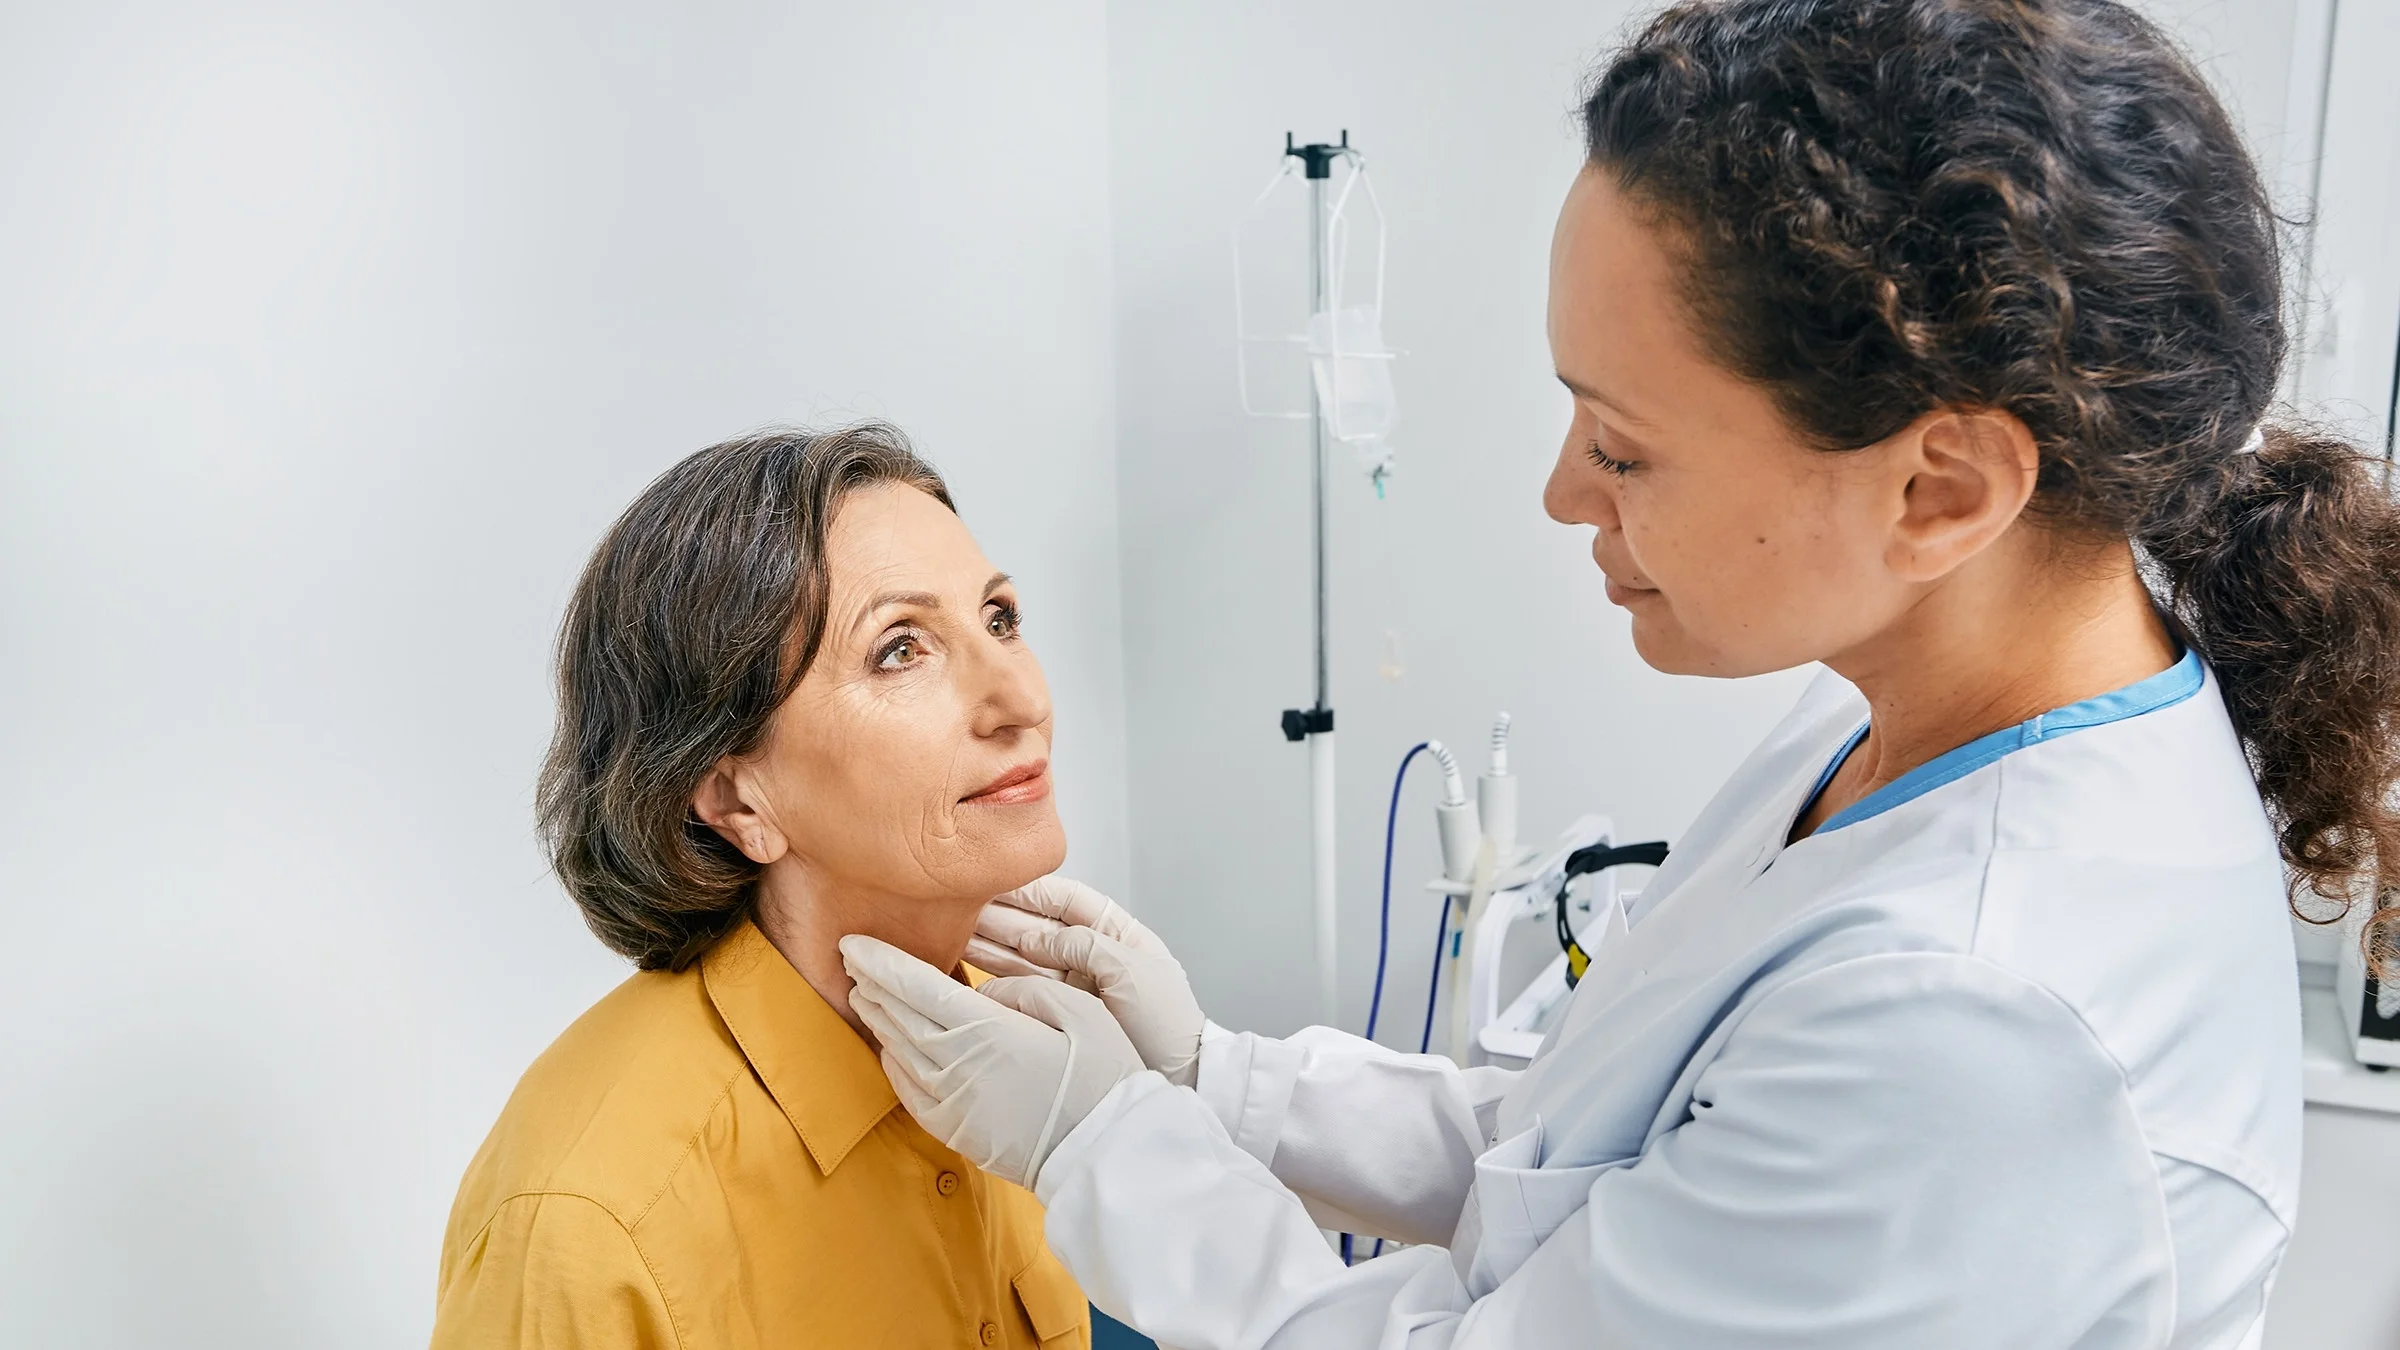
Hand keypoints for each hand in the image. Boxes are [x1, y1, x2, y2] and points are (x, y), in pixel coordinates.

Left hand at [841, 934, 1144, 1190]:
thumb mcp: (1082, 1012)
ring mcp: (953, 1103)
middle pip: (899, 1016)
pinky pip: (908, 1092)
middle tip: (852, 959)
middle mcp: (959, 1067)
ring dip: (878, 1019)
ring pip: (899, 1051)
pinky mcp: (956, 1130)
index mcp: (989, 1031)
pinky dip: (891, 1063)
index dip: (881, 962)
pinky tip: (888, 1047)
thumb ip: (1026, 991)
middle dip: (872, 984)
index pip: (918, 987)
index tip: (853, 943)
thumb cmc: (1103, 1081)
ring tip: (864, 994)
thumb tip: (986, 990)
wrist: (1106, 1153)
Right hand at [964, 875, 1205, 1087]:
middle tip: (958, 906)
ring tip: (951, 930)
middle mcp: (1091, 956)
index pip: (1066, 900)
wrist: (1178, 1078)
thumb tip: (1033, 940)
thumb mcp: (1132, 972)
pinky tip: (967, 963)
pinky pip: (1022, 987)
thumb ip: (1084, 946)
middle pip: (1037, 926)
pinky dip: (995, 975)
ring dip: (988, 942)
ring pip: (1022, 956)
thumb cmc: (1167, 1023)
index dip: (1030, 890)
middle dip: (998, 915)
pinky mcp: (1059, 1013)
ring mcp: (1073, 986)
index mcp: (1117, 934)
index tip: (993, 880)